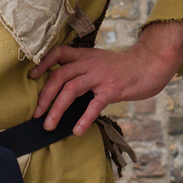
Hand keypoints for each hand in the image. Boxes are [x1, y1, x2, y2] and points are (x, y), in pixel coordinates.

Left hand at [29, 19, 182, 135]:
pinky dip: (84, 119)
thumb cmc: (125, 67)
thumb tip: (66, 88)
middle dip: (44, 97)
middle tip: (36, 115)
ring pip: (71, 90)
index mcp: (85, 56)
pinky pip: (94, 104)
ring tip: (49, 125)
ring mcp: (101, 76)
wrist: (151, 64)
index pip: (58, 53)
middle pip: (59, 77)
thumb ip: (84, 70)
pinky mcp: (113, 89)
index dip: (43, 63)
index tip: (32, 76)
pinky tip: (77, 130)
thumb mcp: (101, 62)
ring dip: (57, 109)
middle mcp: (90, 64)